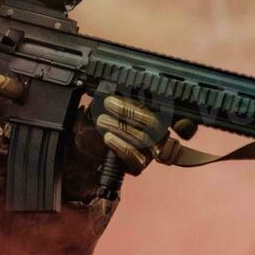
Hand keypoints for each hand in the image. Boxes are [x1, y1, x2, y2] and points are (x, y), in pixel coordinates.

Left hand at [75, 96, 196, 175]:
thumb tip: (115, 88)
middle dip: (127, 111)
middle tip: (108, 104)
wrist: (95, 148)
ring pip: (140, 138)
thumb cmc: (109, 123)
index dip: (145, 103)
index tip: (122, 97)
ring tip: (102, 120)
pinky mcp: (139, 166)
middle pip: (150, 122)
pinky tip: (108, 137)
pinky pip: (133, 157)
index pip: (160, 109)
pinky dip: (119, 145)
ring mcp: (150, 152)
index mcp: (157, 117)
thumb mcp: (115, 107)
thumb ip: (121, 97)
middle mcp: (158, 136)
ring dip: (118, 127)